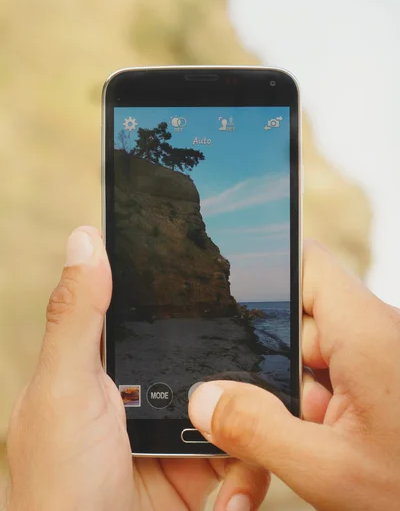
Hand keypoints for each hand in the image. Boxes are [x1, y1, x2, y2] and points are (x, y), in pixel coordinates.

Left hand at [6, 227, 268, 510]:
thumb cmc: (56, 486)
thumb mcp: (64, 391)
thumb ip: (77, 317)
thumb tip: (85, 239)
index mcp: (113, 362)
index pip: (157, 310)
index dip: (192, 292)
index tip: (230, 269)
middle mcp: (148, 390)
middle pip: (209, 354)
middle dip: (239, 360)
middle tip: (267, 361)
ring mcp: (177, 431)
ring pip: (236, 403)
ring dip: (251, 420)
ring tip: (251, 440)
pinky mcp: (200, 470)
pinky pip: (244, 454)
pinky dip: (248, 471)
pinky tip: (228, 496)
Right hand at [189, 240, 399, 510]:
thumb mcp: (329, 471)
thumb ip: (256, 430)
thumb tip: (204, 400)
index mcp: (367, 332)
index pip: (308, 265)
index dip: (267, 275)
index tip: (233, 305)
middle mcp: (377, 332)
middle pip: (302, 317)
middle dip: (275, 362)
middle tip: (267, 410)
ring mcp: (383, 356)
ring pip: (317, 351)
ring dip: (298, 392)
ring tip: (309, 439)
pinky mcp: (386, 379)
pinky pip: (338, 374)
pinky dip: (320, 405)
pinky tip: (325, 443)